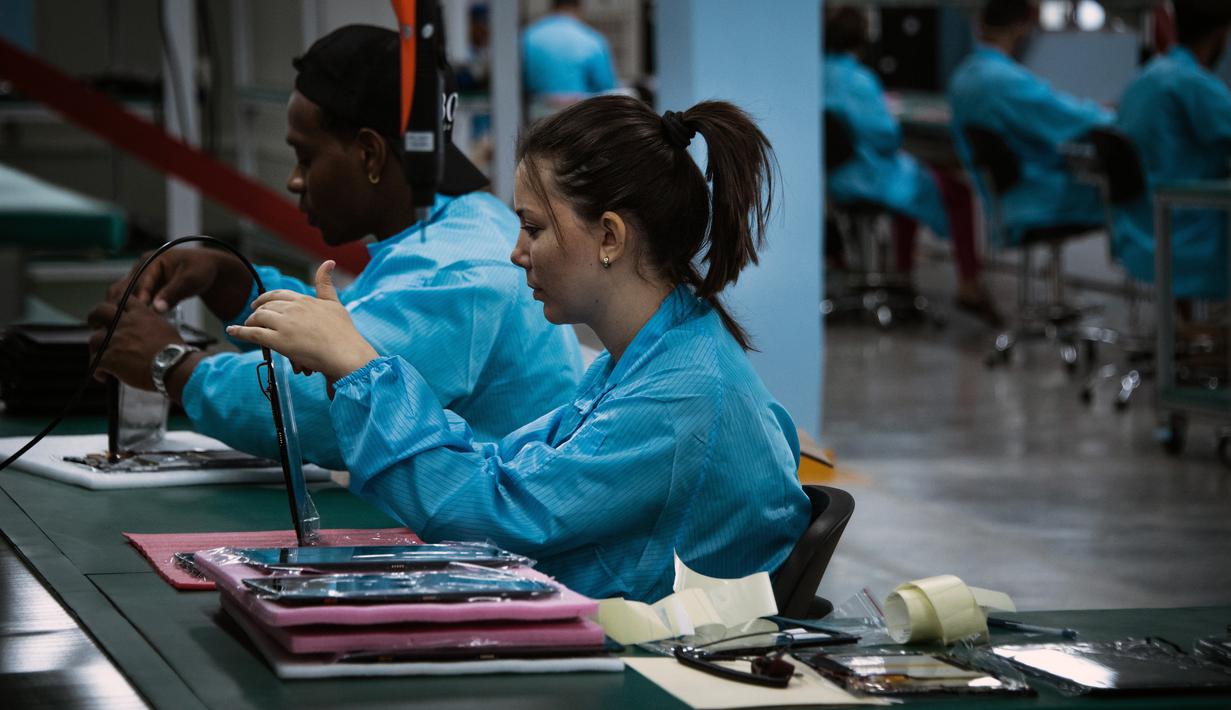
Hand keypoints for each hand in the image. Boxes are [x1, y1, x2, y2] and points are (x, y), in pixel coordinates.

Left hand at [87, 299, 184, 390]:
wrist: (172, 366)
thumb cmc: (175, 351)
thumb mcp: (165, 328)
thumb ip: (150, 325)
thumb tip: (146, 331)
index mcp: (140, 315)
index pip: (123, 299)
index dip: (116, 305)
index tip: (114, 311)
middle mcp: (125, 324)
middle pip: (100, 311)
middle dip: (95, 317)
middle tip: (95, 325)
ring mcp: (115, 340)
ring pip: (94, 339)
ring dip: (96, 349)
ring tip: (101, 360)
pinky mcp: (109, 358)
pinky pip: (95, 362)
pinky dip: (97, 371)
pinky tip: (103, 376)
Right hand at [105, 247, 252, 320]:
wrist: (210, 269)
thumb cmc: (201, 270)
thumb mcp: (190, 279)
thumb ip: (173, 292)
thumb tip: (156, 309)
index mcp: (150, 261)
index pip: (138, 283)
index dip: (137, 300)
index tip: (135, 317)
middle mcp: (141, 268)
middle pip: (123, 289)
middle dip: (120, 307)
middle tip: (121, 327)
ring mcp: (141, 279)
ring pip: (124, 296)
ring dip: (122, 311)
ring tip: (121, 329)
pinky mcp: (146, 290)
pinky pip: (134, 302)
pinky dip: (131, 312)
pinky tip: (130, 327)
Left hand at [226, 261, 377, 381]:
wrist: (345, 352)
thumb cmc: (343, 331)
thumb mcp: (334, 303)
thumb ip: (326, 283)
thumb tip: (328, 261)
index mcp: (304, 300)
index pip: (279, 295)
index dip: (266, 298)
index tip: (259, 302)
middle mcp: (292, 309)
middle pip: (267, 306)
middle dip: (257, 310)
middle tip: (252, 316)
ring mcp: (284, 324)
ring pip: (258, 318)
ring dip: (250, 322)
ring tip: (246, 326)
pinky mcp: (279, 341)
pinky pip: (253, 334)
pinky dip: (240, 332)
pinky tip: (232, 331)